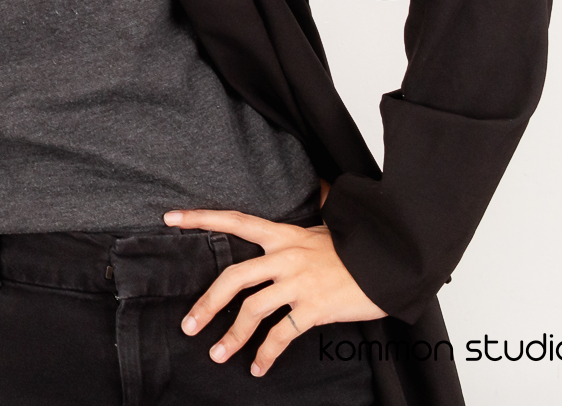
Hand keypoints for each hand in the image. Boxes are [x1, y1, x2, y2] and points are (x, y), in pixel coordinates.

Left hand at [165, 207, 385, 376]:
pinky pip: (282, 335)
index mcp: (283, 234)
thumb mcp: (326, 228)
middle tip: (189, 325)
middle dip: (207, 304)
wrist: (392, 261)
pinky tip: (258, 367)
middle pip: (233, 277)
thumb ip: (303, 224)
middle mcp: (285, 257)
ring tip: (217, 354)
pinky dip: (266, 353)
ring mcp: (298, 283)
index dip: (200, 219)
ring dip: (231, 335)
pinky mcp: (314, 308)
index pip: (234, 220)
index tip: (169, 219)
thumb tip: (310, 195)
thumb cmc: (359, 248)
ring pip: (252, 310)